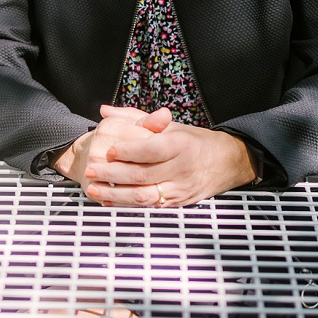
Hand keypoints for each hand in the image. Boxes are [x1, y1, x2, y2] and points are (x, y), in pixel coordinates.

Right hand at [50, 106, 158, 192]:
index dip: (161, 150)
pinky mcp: (93, 188)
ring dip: (149, 186)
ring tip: (160, 184)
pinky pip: (119, 198)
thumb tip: (165, 115)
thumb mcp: (128, 122)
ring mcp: (95, 171)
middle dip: (157, 170)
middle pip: (138, 165)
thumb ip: (149, 121)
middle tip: (165, 170)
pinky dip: (134, 199)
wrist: (80, 155)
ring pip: (130, 183)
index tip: (168, 154)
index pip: (145, 141)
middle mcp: (99, 149)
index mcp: (110, 129)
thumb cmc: (109, 138)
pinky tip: (145, 194)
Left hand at [80, 106, 257, 206]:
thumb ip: (136, 117)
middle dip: (113, 174)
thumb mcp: (171, 125)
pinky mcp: (176, 203)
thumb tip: (106, 111)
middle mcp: (181, 168)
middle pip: (143, 174)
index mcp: (181, 145)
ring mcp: (179, 189)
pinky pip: (148, 206)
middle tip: (91, 169)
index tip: (109, 150)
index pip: (152, 149)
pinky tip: (108, 200)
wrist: (226, 163)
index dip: (129, 151)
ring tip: (93, 189)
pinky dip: (125, 205)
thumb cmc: (195, 141)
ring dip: (115, 194)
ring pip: (144, 196)